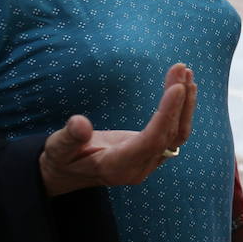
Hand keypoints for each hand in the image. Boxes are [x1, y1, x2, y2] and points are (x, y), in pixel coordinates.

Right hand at [38, 63, 195, 195]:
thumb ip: (69, 138)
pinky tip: (184, 87)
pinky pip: (175, 133)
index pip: (150, 141)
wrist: (67, 173)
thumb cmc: (61, 158)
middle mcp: (139, 168)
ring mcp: (149, 163)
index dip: (166, 115)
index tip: (176, 88)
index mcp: (117, 167)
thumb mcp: (57, 148)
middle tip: (180, 68)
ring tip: (185, 72)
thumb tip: (79, 123)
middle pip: (169, 134)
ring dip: (185, 103)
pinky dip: (181, 109)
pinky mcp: (153, 154)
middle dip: (179, 101)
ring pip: (177, 134)